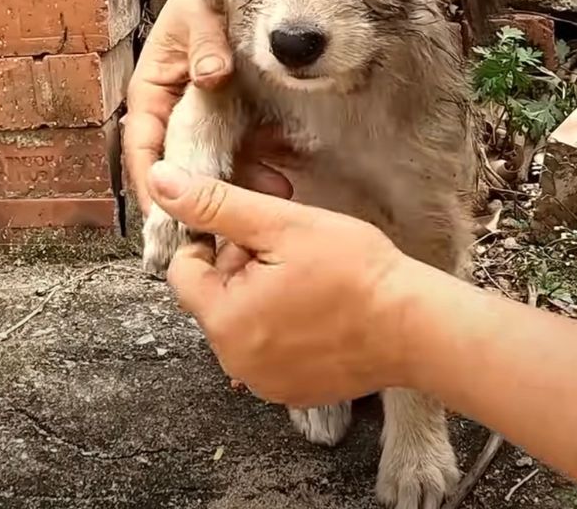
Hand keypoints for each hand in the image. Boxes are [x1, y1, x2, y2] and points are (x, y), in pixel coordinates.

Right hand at [123, 0, 292, 212]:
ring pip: (221, 161)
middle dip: (205, 195)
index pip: (144, 145)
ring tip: (276, 193)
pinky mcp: (242, 116)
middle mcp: (178, 109)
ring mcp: (211, 115)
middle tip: (224, 227)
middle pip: (184, 165)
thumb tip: (209, 75)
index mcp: (153, 89)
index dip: (153, 182)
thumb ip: (207, 41)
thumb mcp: (201, 10)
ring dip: (244, 181)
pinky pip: (251, 147)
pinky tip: (288, 172)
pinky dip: (267, 161)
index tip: (166, 214)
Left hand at [149, 161, 424, 406]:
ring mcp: (264, 383)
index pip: (185, 269)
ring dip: (265, 300)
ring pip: (244, 325)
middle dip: (244, 271)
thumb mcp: (282, 224)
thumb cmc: (358, 272)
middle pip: (216, 298)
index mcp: (224, 318)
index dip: (217, 242)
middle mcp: (234, 361)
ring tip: (312, 284)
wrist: (416, 326)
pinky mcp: (292, 393)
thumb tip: (160, 181)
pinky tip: (322, 315)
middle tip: (294, 255)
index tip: (258, 233)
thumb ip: (215, 204)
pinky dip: (287, 332)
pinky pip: (270, 353)